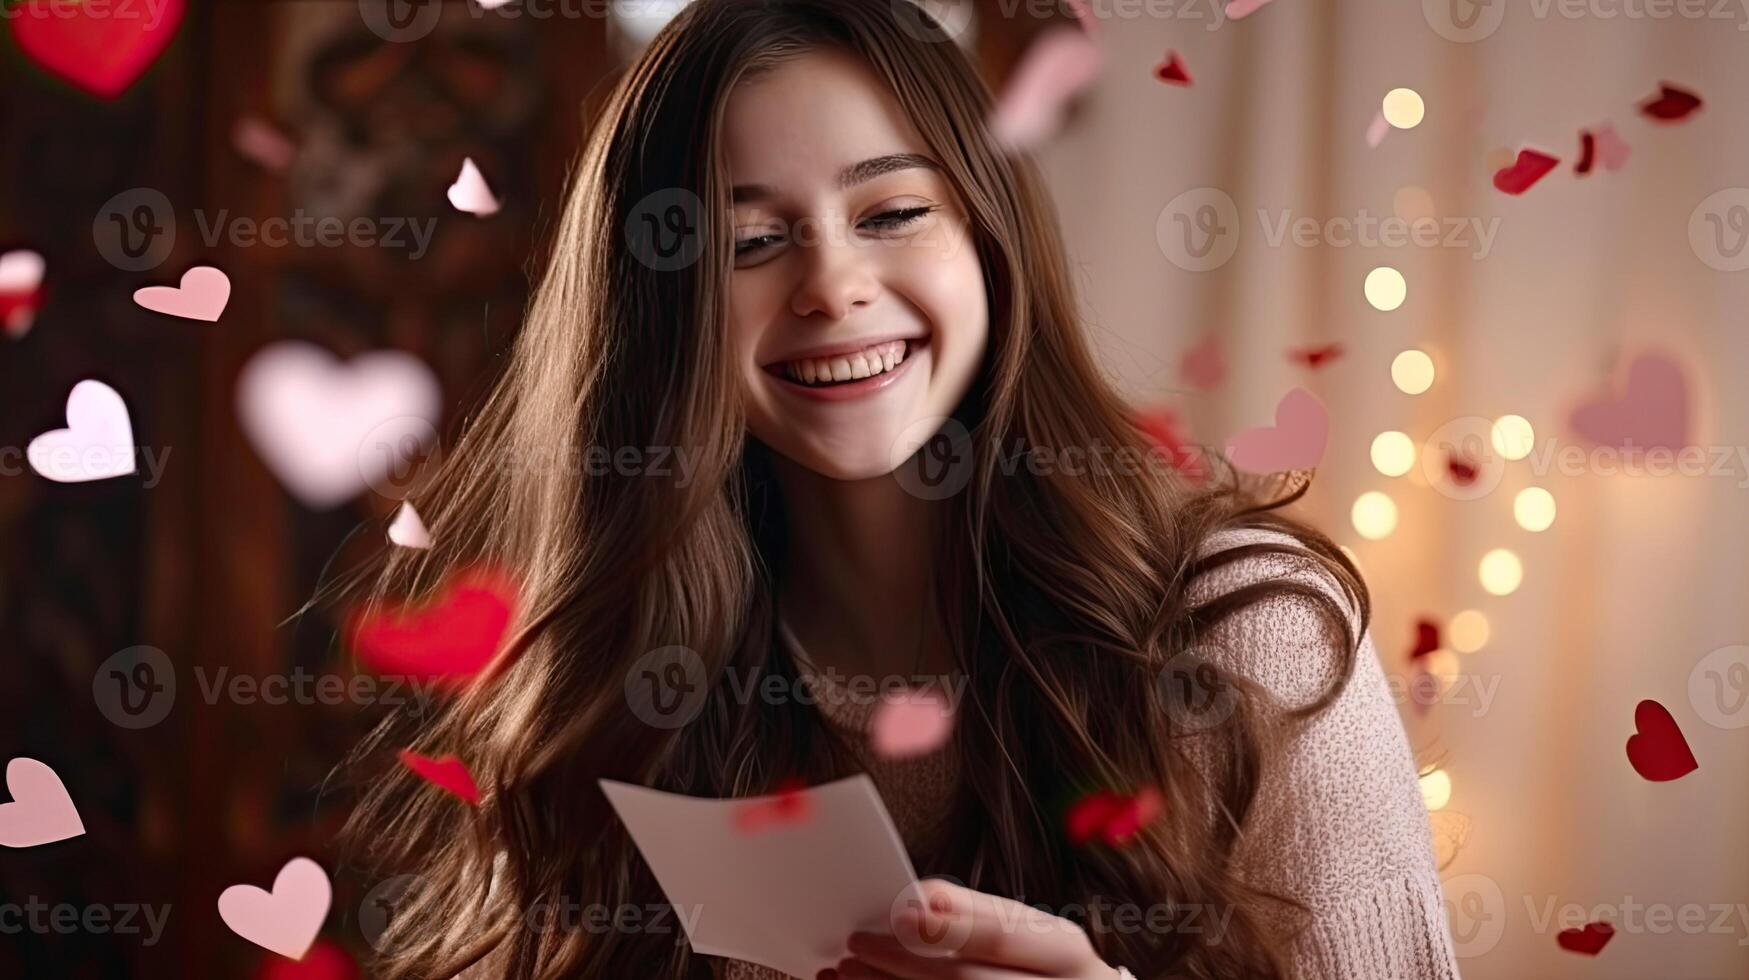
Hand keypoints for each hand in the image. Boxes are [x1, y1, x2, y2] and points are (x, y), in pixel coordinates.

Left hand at [817, 878, 1121, 979]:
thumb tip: (921, 900)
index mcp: (1066, 956)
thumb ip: (981, 917)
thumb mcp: (1036, 937)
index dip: (953, 924)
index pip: (1006, 937)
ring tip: (848, 971)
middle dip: (902, 962)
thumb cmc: (1047, 973)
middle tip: (857, 944)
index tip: (903, 911)